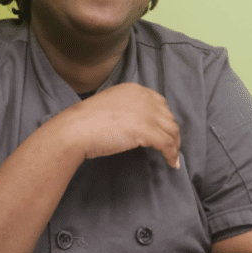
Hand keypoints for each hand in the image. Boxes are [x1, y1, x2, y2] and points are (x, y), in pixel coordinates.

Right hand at [57, 83, 180, 168]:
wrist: (77, 129)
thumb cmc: (85, 121)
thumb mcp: (109, 105)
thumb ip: (124, 109)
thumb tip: (134, 124)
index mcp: (133, 89)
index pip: (159, 102)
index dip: (163, 118)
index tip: (163, 130)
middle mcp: (144, 98)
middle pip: (168, 116)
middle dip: (171, 132)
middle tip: (170, 146)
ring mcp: (147, 114)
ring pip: (171, 130)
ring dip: (175, 145)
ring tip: (173, 157)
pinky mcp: (147, 130)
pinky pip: (167, 144)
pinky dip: (172, 154)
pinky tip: (171, 163)